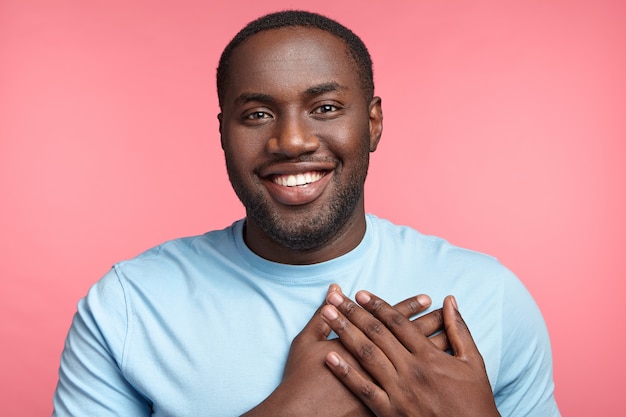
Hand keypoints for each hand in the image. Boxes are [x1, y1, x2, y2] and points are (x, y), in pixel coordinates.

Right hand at [242, 285, 442, 416]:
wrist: (301, 415)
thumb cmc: (302, 379)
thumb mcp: (306, 343)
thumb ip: (322, 317)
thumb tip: (334, 290)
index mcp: (361, 345)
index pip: (391, 322)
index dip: (409, 308)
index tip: (426, 298)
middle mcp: (378, 364)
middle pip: (410, 339)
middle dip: (428, 322)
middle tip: (442, 309)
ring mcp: (385, 387)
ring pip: (417, 363)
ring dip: (433, 345)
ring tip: (447, 332)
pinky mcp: (385, 406)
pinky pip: (413, 387)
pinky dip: (427, 376)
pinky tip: (438, 367)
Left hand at [321, 291, 500, 416]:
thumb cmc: (475, 401)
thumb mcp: (473, 363)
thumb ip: (459, 330)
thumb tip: (450, 300)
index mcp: (430, 356)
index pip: (398, 323)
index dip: (378, 306)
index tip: (361, 293)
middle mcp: (411, 370)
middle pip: (377, 334)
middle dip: (354, 312)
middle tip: (335, 297)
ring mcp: (399, 391)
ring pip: (367, 355)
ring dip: (345, 332)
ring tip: (328, 315)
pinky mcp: (390, 412)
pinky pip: (364, 389)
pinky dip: (345, 372)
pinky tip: (329, 357)